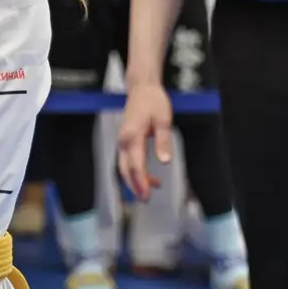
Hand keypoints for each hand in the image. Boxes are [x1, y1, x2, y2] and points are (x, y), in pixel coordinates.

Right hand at [117, 82, 174, 199]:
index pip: (136, 165)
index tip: (147, 194)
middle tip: (146, 199)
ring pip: (124, 167)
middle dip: (135, 186)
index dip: (141, 181)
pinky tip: (150, 178)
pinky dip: (136, 172)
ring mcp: (122, 141)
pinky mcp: (125, 142)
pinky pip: (127, 161)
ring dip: (135, 181)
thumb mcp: (163, 120)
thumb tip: (165, 161)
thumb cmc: (153, 101)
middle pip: (125, 170)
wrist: (142, 89)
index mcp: (133, 135)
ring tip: (150, 191)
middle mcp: (124, 140)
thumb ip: (163, 141)